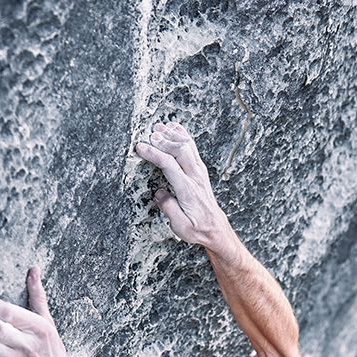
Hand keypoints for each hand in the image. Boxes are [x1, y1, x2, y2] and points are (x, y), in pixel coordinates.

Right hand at [134, 120, 227, 248]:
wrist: (216, 229)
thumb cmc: (197, 229)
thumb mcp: (180, 227)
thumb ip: (168, 208)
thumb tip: (159, 193)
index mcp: (188, 190)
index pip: (169, 165)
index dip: (154, 154)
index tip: (140, 148)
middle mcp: (195, 177)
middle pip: (180, 150)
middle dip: (163, 140)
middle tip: (148, 135)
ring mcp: (200, 172)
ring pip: (188, 145)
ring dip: (172, 134)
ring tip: (158, 127)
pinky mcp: (201, 170)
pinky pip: (193, 147)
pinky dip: (183, 135)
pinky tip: (174, 128)